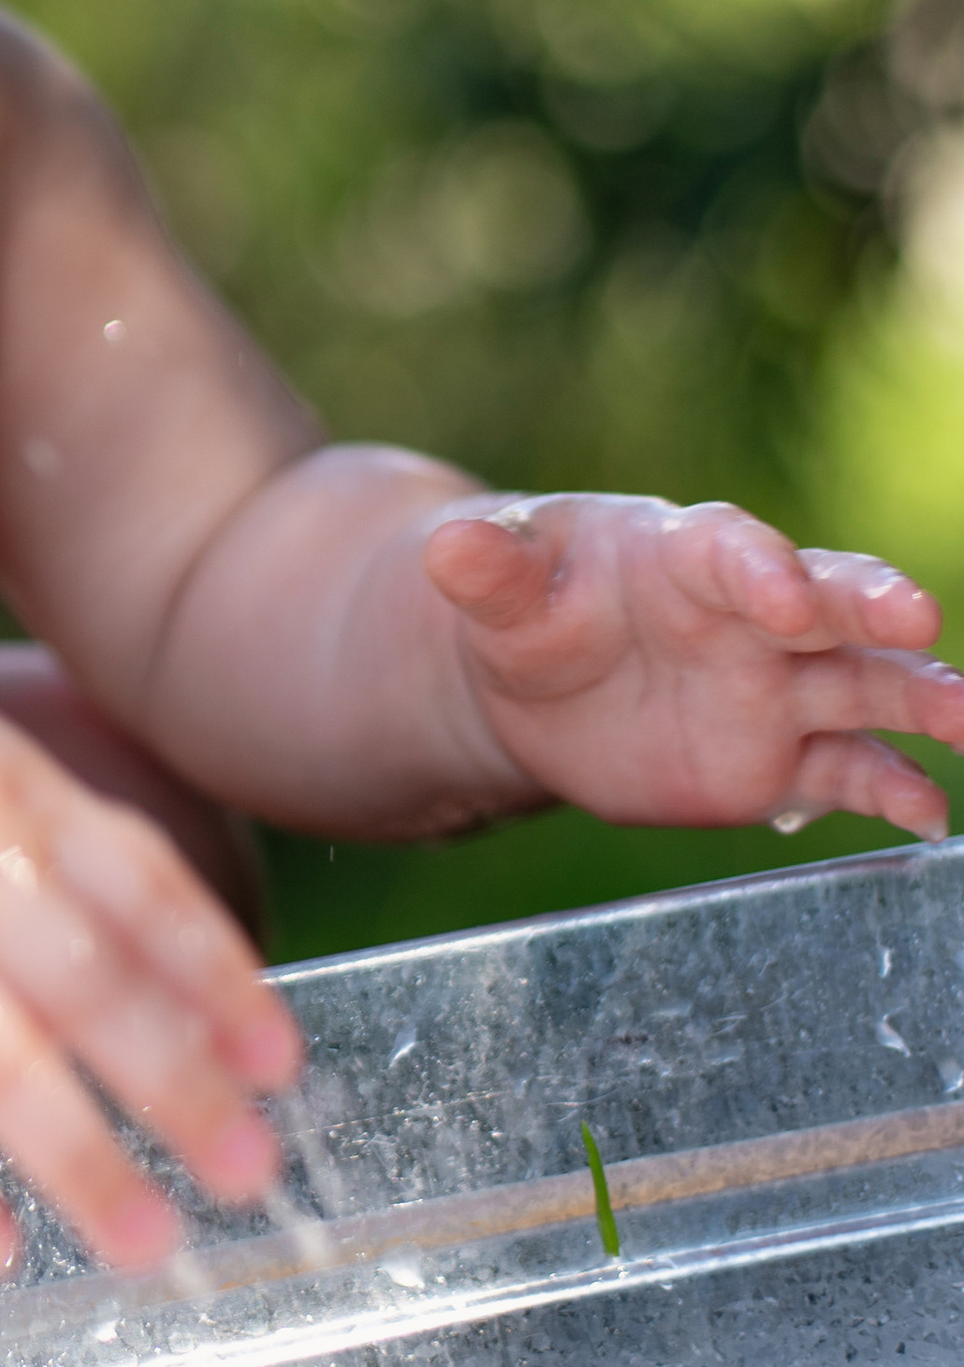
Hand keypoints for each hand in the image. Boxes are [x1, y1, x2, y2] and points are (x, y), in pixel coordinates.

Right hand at [0, 660, 301, 1277]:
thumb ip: (71, 846)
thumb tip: (189, 958)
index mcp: (17, 804)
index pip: (148, 893)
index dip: (222, 982)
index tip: (281, 1067)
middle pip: (94, 990)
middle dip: (181, 1088)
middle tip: (250, 1175)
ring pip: (2, 1065)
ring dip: (84, 1161)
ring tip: (146, 1242)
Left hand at [423, 496, 963, 835]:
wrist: (535, 680)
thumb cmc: (528, 603)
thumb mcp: (497, 584)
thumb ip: (487, 569)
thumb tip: (450, 548)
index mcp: (682, 553)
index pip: (731, 550)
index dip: (760, 567)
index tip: (783, 594)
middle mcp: (751, 616)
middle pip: (824, 602)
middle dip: (868, 606)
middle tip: (915, 617)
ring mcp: (774, 688)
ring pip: (861, 686)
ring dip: (919, 699)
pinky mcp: (779, 759)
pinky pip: (846, 774)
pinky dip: (890, 791)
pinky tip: (927, 818)